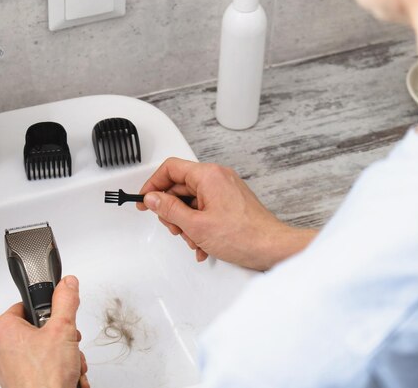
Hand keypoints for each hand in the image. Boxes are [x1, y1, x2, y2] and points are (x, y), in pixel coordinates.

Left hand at [0, 276, 89, 387]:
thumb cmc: (45, 377)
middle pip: (37, 328)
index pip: (27, 305)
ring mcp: (7, 367)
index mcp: (2, 329)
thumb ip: (65, 301)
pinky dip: (55, 366)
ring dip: (61, 352)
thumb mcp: (62, 328)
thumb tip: (67, 284)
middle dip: (59, 336)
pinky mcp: (17, 380)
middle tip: (66, 342)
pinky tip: (65, 372)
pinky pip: (39, 364)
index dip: (48, 312)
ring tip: (69, 361)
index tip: (58, 319)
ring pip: (41, 347)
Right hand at [138, 158, 316, 270]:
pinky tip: (202, 244)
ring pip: (191, 201)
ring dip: (187, 223)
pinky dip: (199, 226)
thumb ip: (169, 209)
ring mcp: (225, 190)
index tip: (145, 200)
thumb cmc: (243, 235)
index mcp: (208, 175)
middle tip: (174, 227)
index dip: (153, 184)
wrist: (272, 248)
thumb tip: (152, 199)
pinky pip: (205, 209)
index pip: (170, 169)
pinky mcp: (230, 203)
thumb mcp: (195, 225)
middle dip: (173, 211)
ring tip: (193, 240)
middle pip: (180, 187)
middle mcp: (218, 178)